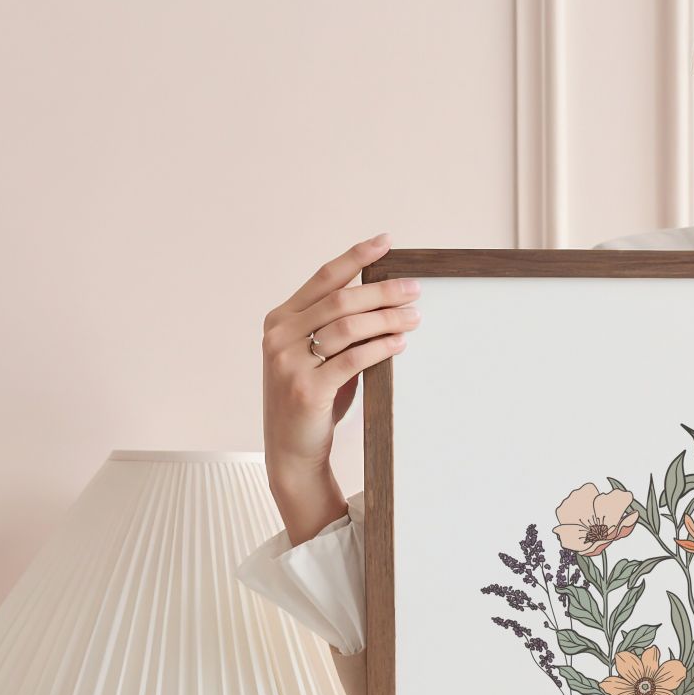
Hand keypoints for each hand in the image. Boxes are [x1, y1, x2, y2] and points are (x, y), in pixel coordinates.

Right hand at [261, 234, 420, 490]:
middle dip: (382, 291)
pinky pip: (353, 359)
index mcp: (279, 320)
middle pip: (341, 300)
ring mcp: (289, 363)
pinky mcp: (306, 390)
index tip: (385, 242)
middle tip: (414, 289)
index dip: (355, 257)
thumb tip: (383, 299)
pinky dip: (380, 347)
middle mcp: (279, 336)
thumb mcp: (316, 357)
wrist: (291, 451)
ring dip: (387, 318)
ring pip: (348, 326)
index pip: (322, 278)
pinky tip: (400, 343)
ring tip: (415, 317)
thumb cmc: (312, 401)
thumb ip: (336, 329)